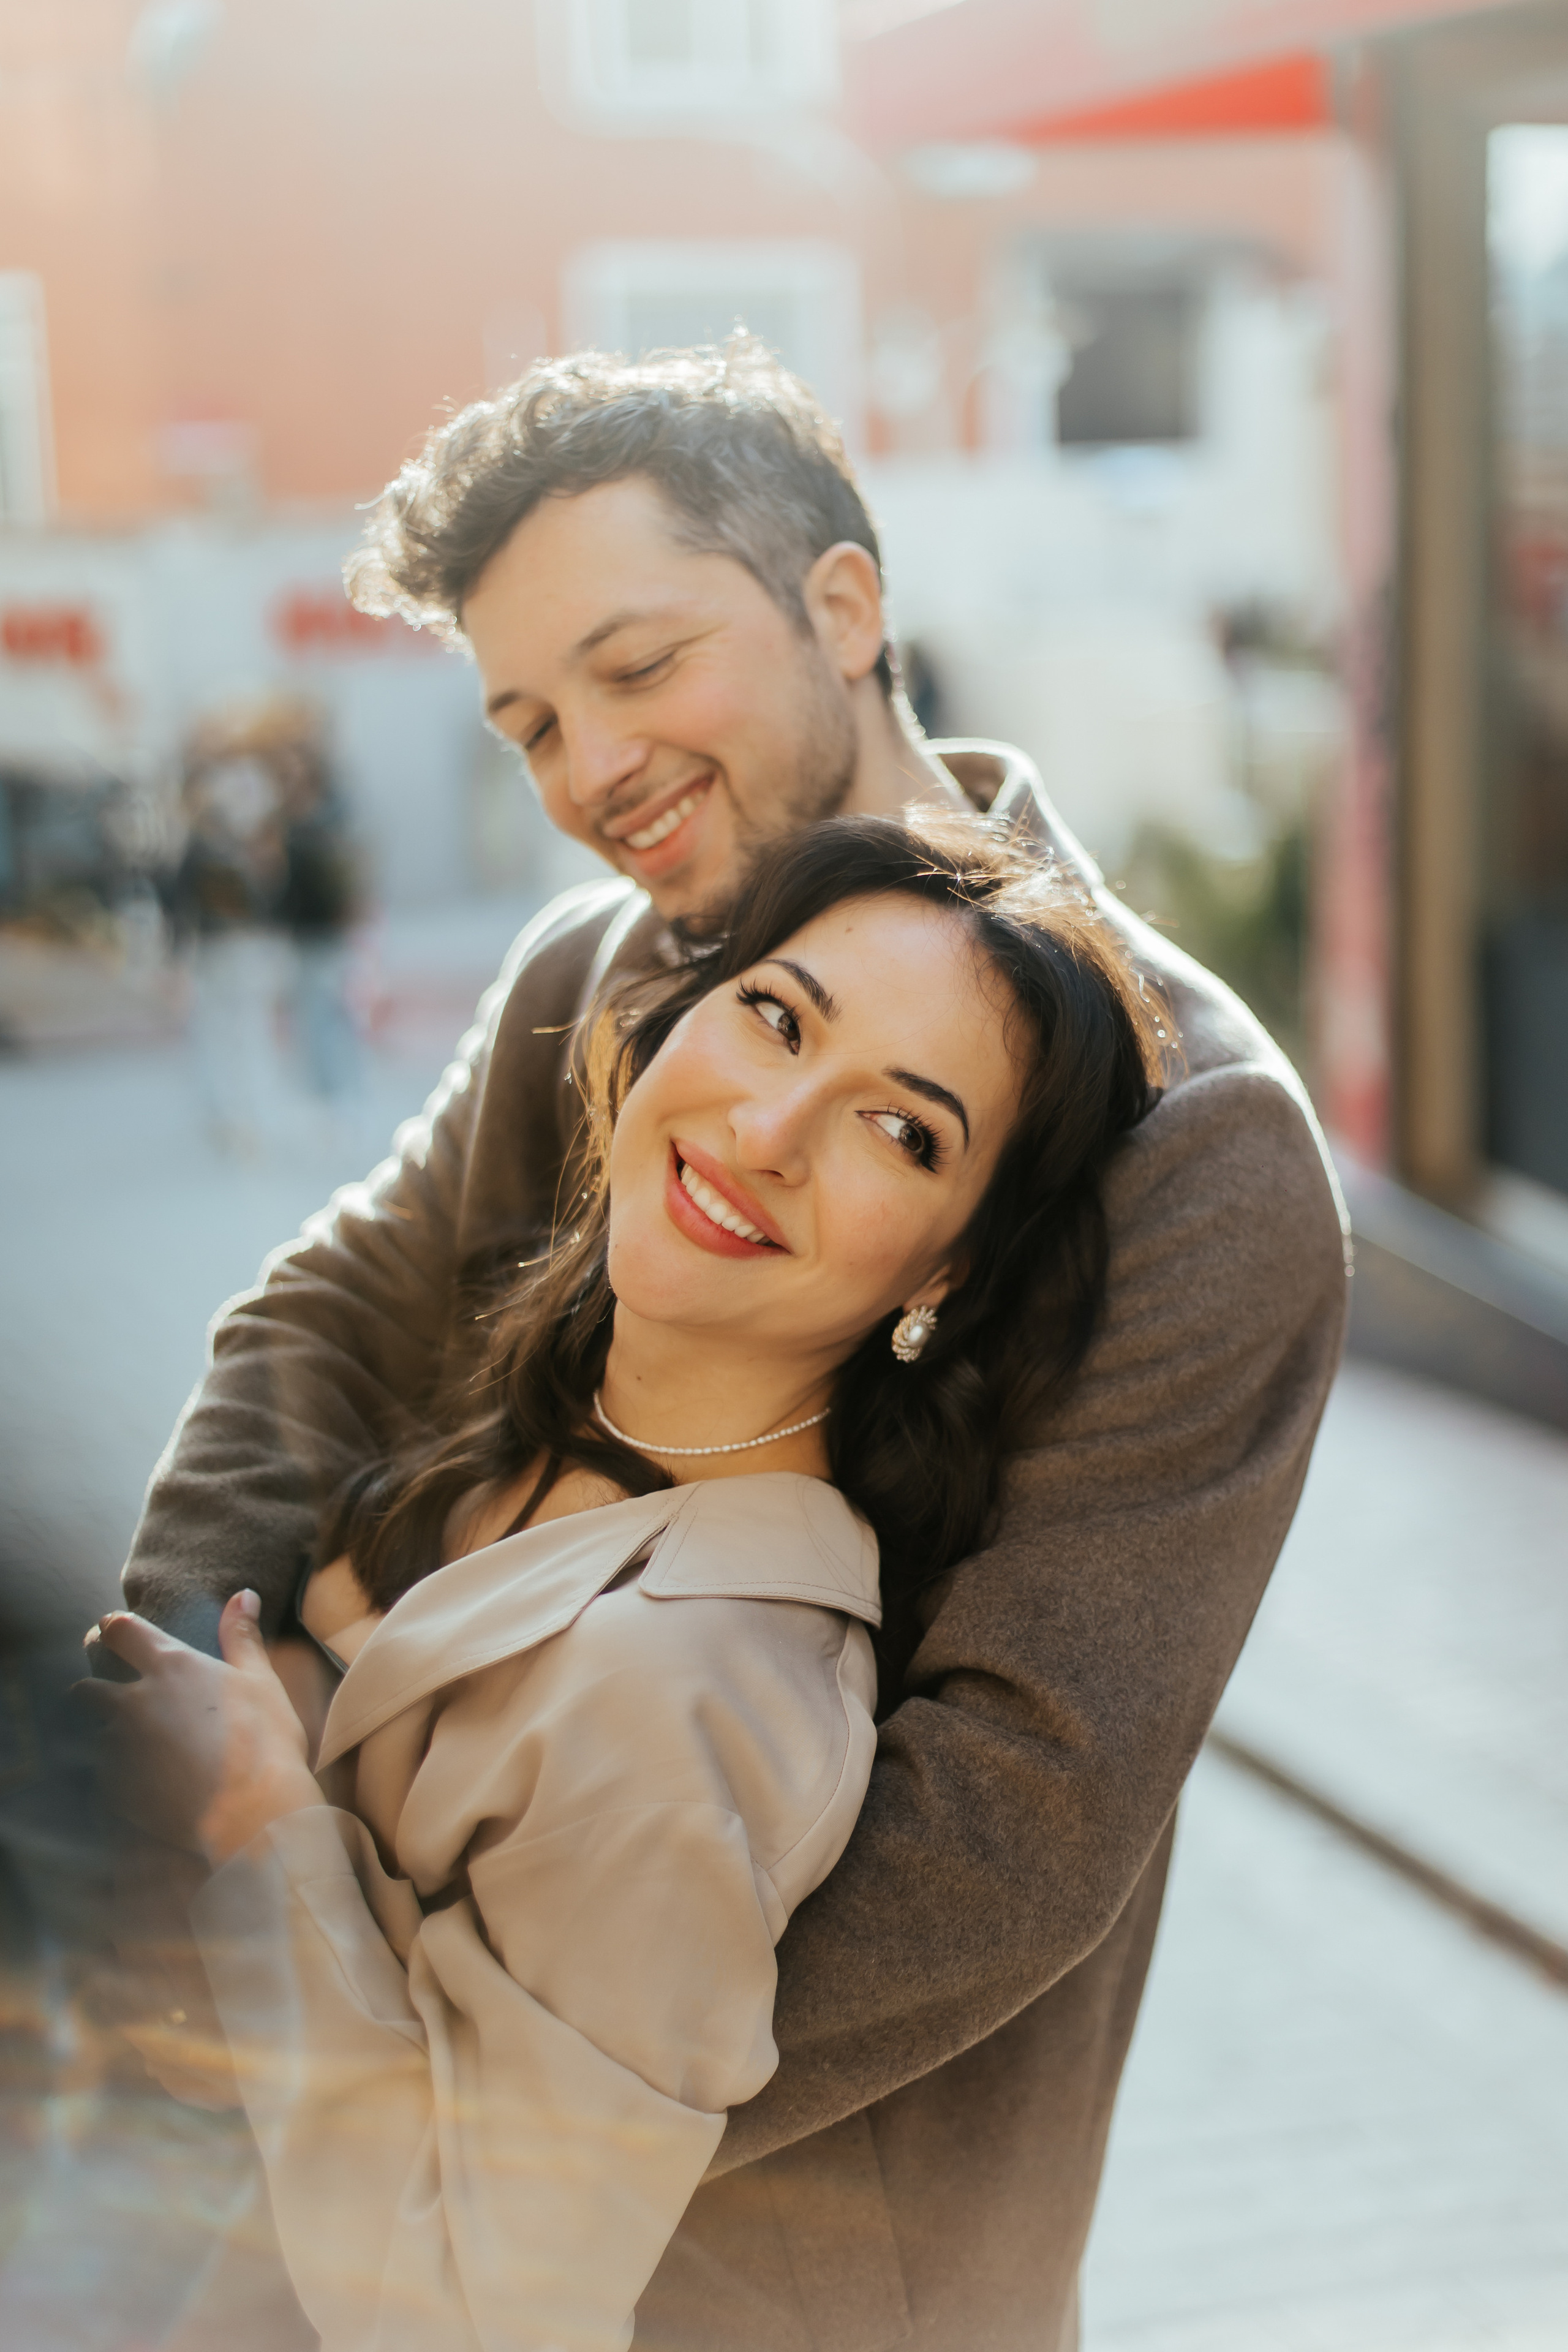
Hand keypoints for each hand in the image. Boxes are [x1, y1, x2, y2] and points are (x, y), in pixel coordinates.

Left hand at [78, 1592, 325, 1866]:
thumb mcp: (261, 1681)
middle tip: (111, 1693)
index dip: (111, 1628)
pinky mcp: (115, 1789)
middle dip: (93, 1686)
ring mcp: (120, 1748)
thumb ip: (242, 1636)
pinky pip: (102, 1777)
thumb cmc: (267, 1743)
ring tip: (134, 1751)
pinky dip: (116, 1777)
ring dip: (107, 1737)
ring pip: (93, 1734)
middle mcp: (134, 1702)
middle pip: (87, 1684)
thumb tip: (243, 1594)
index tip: (112, 1632)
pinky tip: (142, 1785)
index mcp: (170, 1667)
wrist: (255, 1815)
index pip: (119, 1630)